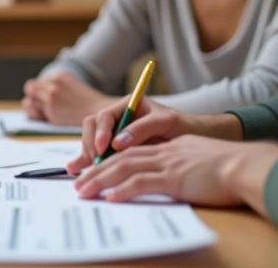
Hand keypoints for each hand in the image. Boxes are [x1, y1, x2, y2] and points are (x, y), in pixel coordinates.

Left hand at [21, 72, 114, 124]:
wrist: (101, 114)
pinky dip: (36, 116)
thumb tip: (35, 101)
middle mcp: (54, 82)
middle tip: (43, 108)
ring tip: (45, 114)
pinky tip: (48, 119)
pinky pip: (32, 111)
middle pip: (30, 88)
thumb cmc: (86, 106)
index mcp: (60, 76)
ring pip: (28, 100)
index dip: (40, 93)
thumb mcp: (72, 89)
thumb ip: (56, 90)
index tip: (47, 101)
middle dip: (34, 98)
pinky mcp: (51, 108)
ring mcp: (52, 94)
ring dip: (33, 108)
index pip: (39, 82)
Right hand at [67, 96, 236, 174]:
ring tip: (81, 171)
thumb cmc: (185, 127)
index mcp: (128, 106)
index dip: (100, 132)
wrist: (199, 141)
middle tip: (95, 163)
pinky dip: (89, 163)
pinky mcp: (117, 151)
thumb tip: (118, 142)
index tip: (104, 147)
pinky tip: (78, 170)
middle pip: (93, 129)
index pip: (105, 116)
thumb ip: (143, 128)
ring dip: (86, 155)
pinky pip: (99, 155)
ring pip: (92, 142)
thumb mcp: (167, 122)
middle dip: (90, 145)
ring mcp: (117, 135)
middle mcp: (119, 119)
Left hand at [72, 136, 277, 211]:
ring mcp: (168, 162)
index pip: (133, 151)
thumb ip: (185, 168)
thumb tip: (175, 181)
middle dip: (96, 169)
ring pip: (124, 166)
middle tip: (78, 182)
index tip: (94, 171)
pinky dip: (121, 189)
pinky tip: (109, 197)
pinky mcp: (174, 177)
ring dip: (100, 179)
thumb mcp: (202, 164)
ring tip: (83, 191)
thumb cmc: (233, 170)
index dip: (110, 160)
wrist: (248, 167)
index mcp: (170, 147)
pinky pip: (141, 181)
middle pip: (121, 156)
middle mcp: (165, 151)